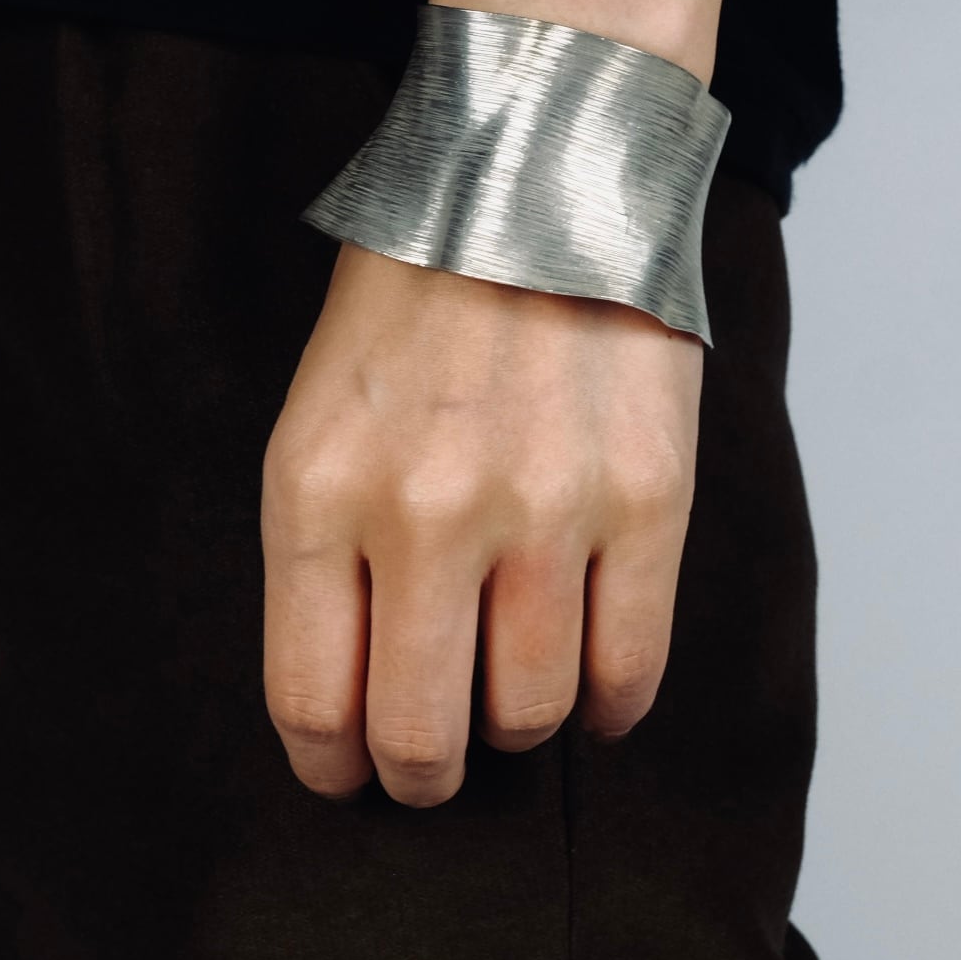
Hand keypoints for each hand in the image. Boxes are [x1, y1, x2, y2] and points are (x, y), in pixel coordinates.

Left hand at [260, 237, 703, 807]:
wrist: (533, 184)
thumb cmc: (414, 305)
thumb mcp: (319, 415)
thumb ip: (325, 554)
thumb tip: (361, 693)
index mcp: (319, 488)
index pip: (314, 701)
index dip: (333, 767)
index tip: (350, 771)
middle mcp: (425, 513)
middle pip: (421, 738)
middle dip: (420, 775)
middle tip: (430, 763)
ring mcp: (545, 508)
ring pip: (530, 716)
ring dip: (514, 724)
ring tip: (510, 684)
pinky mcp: (646, 497)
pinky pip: (630, 670)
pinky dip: (607, 707)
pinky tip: (590, 686)